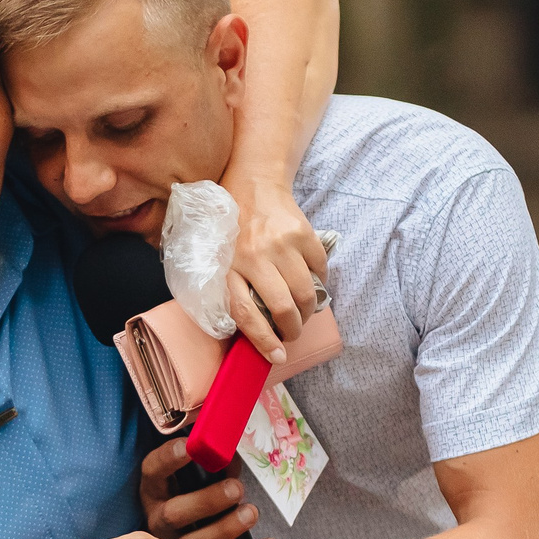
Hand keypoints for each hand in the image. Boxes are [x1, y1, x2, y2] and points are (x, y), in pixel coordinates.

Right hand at [141, 438, 281, 538]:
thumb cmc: (201, 500)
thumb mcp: (200, 479)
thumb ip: (213, 465)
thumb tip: (233, 451)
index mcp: (156, 493)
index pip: (153, 472)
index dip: (167, 459)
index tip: (189, 446)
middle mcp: (161, 524)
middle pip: (174, 514)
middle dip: (206, 500)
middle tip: (236, 488)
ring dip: (225, 529)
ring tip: (250, 512)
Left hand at [219, 170, 332, 363]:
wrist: (253, 182)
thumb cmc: (231, 227)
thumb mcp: (218, 258)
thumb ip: (228, 288)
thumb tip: (250, 329)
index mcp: (227, 267)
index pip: (246, 314)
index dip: (263, 340)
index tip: (277, 356)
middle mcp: (253, 257)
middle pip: (282, 308)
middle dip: (293, 329)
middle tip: (292, 333)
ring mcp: (281, 244)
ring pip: (306, 294)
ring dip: (308, 310)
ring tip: (302, 311)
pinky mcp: (303, 233)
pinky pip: (320, 270)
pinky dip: (319, 281)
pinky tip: (309, 280)